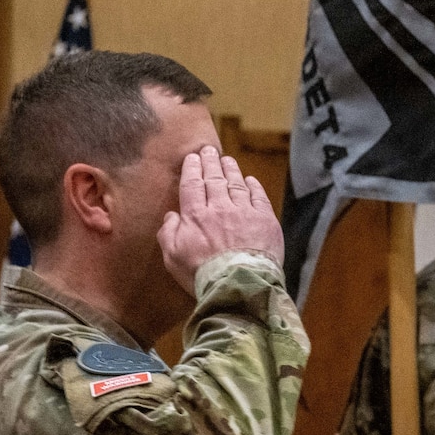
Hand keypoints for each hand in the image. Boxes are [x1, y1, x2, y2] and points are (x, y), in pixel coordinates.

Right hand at [157, 149, 285, 294]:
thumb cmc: (201, 274)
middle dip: (210, 162)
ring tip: (226, 160)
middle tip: (208, 150)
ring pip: (236, 184)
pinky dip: (253, 187)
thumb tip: (171, 216)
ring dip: (231, 170)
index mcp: (196, 216)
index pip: (192, 184)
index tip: (192, 158)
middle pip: (214, 179)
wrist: (237, 284)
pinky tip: (250, 180)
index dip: (192, 169)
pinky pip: (259, 197)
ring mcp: (244, 212)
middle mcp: (220, 208)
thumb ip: (168, 233)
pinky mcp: (265, 221)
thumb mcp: (173, 257)